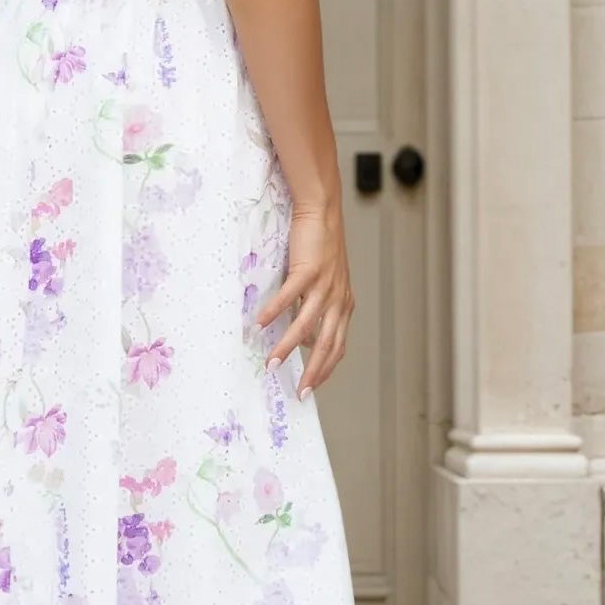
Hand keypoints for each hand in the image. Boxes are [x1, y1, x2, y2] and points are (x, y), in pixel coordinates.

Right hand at [256, 206, 351, 396]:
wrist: (323, 212)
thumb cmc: (321, 246)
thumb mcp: (327, 283)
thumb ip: (319, 310)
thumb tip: (306, 337)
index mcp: (344, 305)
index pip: (337, 346)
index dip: (326, 369)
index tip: (311, 388)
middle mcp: (338, 298)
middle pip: (327, 344)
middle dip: (312, 371)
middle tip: (299, 392)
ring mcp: (325, 285)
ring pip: (306, 325)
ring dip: (287, 347)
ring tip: (271, 363)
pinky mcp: (309, 269)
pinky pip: (289, 297)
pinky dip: (274, 312)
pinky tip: (259, 324)